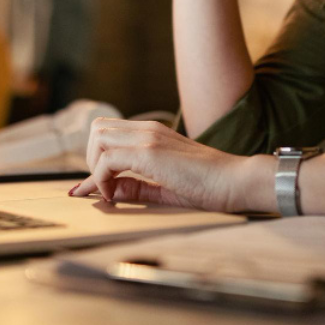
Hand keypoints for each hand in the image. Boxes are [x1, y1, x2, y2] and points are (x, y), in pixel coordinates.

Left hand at [68, 118, 255, 212]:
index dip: (94, 159)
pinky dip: (102, 179)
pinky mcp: (149, 152)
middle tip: (105, 185)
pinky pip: (107, 160)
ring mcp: (148, 138)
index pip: (108, 132)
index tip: (89, 188)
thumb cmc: (209, 185)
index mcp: (153, 133)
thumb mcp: (165, 187)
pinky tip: (114, 196)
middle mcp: (148, 129)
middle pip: (97, 129)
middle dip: (91, 158)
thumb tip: (109, 190)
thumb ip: (137, 187)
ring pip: (97, 138)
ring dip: (95, 165)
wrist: (236, 181)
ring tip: (109, 190)